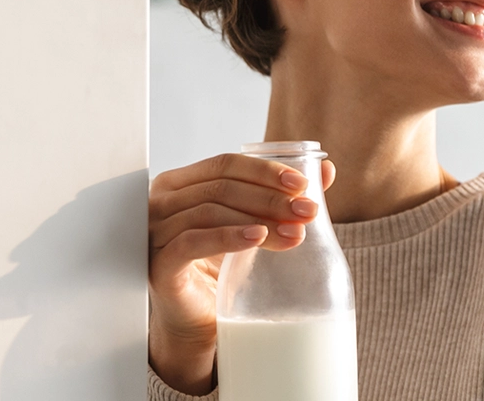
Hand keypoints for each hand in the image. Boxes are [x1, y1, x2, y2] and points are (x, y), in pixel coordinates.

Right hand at [146, 153, 336, 393]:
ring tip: (294, 232)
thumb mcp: (254, 224)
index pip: (225, 164)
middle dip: (271, 198)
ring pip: (211, 211)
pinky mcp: (160, 264)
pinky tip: (258, 238)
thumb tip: (327, 170)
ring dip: (258, 218)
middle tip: (307, 210)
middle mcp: (162, 202)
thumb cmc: (220, 268)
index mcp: (181, 183)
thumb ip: (284, 197)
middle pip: (221, 187)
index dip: (265, 171)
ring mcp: (156, 232)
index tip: (303, 184)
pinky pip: (193, 242)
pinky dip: (228, 236)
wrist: (198, 320)